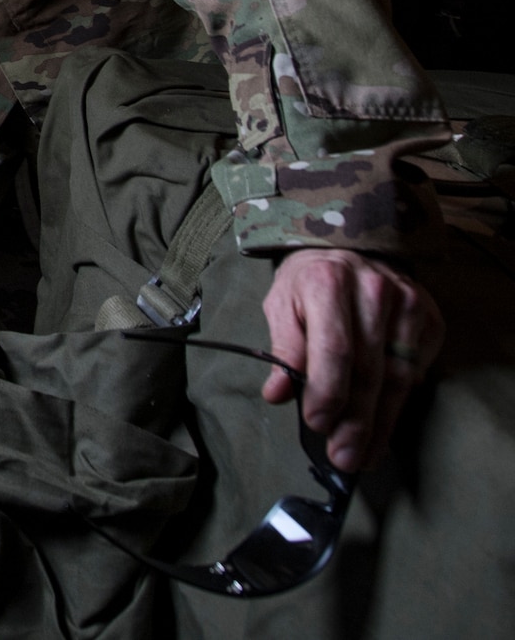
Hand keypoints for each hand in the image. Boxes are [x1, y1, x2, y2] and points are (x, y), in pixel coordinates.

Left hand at [260, 248, 442, 470]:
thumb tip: (277, 392)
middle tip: (345, 457)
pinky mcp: (430, 318)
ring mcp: (409, 303)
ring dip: (380, 422)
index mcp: (328, 282)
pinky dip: (399, 402)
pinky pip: (415, 370)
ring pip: (398, 376)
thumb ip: (283, 349)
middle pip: (369, 369)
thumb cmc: (308, 284)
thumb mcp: (282, 305)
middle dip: (356, 421)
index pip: (334, 347)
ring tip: (365, 455)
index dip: (326, 391)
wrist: (349, 250)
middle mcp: (374, 289)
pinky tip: (384, 427)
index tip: (317, 424)